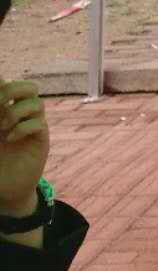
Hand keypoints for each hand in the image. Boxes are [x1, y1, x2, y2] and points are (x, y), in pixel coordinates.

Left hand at [0, 80, 49, 217]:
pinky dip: (23, 128)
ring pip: (37, 102)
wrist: (6, 188)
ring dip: (16, 111)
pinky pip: (39, 124)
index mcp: (4, 110)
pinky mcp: (41, 140)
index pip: (7, 84)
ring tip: (2, 127)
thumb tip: (0, 111)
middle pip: (29, 86)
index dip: (3, 82)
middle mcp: (20, 115)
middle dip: (11, 89)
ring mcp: (32, 126)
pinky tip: (10, 139)